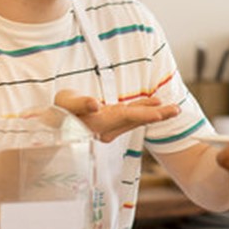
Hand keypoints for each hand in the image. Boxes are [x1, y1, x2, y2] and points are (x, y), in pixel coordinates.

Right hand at [54, 89, 179, 142]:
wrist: (51, 123)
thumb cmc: (57, 111)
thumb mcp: (65, 104)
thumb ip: (79, 104)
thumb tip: (94, 105)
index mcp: (99, 122)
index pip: (126, 117)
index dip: (144, 114)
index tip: (160, 113)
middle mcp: (108, 126)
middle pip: (136, 119)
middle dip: (157, 115)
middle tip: (177, 110)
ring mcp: (109, 124)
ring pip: (135, 118)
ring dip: (154, 113)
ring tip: (173, 108)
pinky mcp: (109, 119)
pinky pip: (130, 114)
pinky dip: (143, 108)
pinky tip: (155, 102)